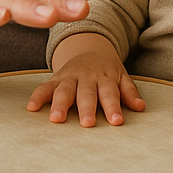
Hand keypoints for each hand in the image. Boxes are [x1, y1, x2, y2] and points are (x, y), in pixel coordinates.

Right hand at [26, 33, 144, 125]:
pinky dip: (38, 96)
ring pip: (65, 90)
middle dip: (86, 108)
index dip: (113, 107)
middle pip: (87, 93)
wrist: (89, 48)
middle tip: (87, 123)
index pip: (110, 93)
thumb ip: (129, 91)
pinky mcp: (56, 78)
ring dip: (60, 103)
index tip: (117, 121)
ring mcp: (70, 77)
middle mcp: (87, 77)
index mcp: (105, 77)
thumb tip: (140, 107)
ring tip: (57, 118)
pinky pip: (45, 87)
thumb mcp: (121, 76)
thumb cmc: (107, 70)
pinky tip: (31, 108)